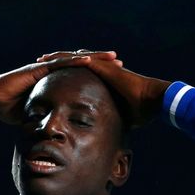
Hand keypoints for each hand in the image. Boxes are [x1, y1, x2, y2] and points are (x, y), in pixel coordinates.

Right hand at [0, 51, 120, 123]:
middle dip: (102, 63)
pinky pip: (59, 64)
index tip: (115, 78)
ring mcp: (44, 67)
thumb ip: (49, 122)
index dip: (97, 77)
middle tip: (121, 63)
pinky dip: (74, 61)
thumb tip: (58, 138)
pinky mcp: (38, 68)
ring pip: (74, 60)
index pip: (79, 77)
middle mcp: (51, 71)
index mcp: (53, 82)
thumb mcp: (36, 118)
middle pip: (81, 64)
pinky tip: (88, 60)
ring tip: (112, 57)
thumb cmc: (9, 109)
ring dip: (94, 57)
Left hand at [37, 51, 170, 126]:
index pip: (82, 74)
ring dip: (57, 58)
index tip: (55, 77)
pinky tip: (51, 60)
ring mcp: (102, 66)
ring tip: (41, 59)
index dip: (68, 74)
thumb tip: (112, 137)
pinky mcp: (102, 67)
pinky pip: (79, 60)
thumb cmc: (143, 111)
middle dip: (58, 63)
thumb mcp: (124, 118)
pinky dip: (64, 59)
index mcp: (106, 80)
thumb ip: (115, 123)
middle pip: (75, 63)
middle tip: (41, 63)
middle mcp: (102, 70)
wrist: (153, 100)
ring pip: (74, 58)